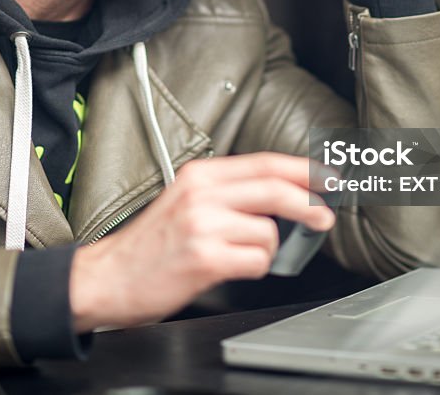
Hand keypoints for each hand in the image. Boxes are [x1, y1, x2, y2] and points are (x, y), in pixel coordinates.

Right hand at [69, 152, 334, 331]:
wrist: (110, 276)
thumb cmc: (152, 244)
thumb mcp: (186, 201)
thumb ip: (230, 193)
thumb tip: (286, 195)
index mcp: (200, 175)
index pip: (265, 163)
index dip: (304, 170)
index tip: (328, 178)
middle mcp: (201, 194)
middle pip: (275, 189)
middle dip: (310, 204)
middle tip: (324, 217)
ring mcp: (203, 225)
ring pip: (268, 232)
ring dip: (268, 250)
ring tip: (243, 256)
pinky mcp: (205, 258)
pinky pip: (256, 262)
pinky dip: (255, 268)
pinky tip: (232, 268)